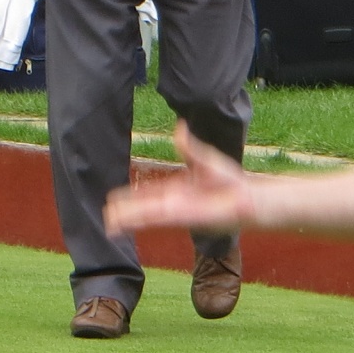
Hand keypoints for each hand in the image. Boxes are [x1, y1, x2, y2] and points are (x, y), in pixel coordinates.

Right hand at [105, 124, 255, 234]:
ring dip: (128, 220)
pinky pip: (159, 220)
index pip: (147, 194)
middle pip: (142, 207)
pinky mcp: (184, 218)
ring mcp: (178, 212)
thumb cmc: (231, 181)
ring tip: (109, 224)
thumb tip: (179, 126)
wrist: (248, 197)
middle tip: (105, 214)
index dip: (130, 197)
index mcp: (176, 190)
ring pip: (146, 217)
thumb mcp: (204, 159)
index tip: (112, 199)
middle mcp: (174, 203)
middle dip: (124, 211)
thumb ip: (188, 147)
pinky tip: (130, 226)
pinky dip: (143, 223)